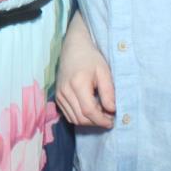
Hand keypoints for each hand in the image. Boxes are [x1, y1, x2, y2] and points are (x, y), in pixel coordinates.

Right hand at [55, 12, 115, 128]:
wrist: (73, 48)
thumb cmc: (91, 58)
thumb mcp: (104, 72)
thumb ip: (108, 92)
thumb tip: (112, 110)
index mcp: (78, 84)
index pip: (89, 111)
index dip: (101, 120)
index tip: (112, 121)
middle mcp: (65, 91)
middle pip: (81, 118)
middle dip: (96, 122)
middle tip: (109, 118)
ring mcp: (59, 95)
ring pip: (74, 119)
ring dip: (89, 121)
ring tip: (100, 113)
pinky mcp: (58, 97)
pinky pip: (69, 115)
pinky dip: (80, 117)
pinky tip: (90, 110)